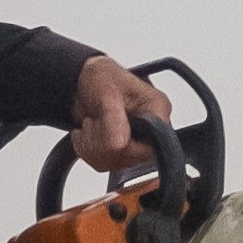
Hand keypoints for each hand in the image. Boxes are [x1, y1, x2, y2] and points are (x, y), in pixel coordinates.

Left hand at [71, 54, 172, 175]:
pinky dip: (87, 149)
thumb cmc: (100, 78)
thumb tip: (119, 144)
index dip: (123, 140)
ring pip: (111, 163)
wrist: (84, 83)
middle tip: (93, 119)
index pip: (149, 144)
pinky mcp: (124, 155)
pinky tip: (89, 132)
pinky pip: (101, 165)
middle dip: (100, 140)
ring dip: (90, 144)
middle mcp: (154, 131)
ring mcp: (139, 145)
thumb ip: (112, 117)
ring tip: (90, 122)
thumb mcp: (105, 88)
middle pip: (127, 156)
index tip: (104, 120)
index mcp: (158, 109)